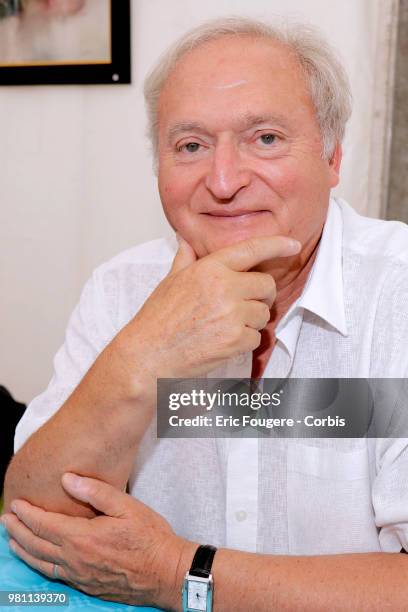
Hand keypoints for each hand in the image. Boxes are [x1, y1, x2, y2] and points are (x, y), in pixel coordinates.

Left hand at [1, 473, 195, 608]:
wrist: (166, 573)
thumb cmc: (149, 537)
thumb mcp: (127, 506)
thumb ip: (95, 492)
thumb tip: (68, 479)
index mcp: (82, 538)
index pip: (44, 524)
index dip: (27, 513)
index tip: (16, 504)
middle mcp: (75, 560)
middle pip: (36, 545)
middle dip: (18, 531)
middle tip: (6, 519)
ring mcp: (79, 576)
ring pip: (41, 563)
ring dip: (23, 550)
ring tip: (12, 540)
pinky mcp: (86, 586)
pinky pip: (54, 576)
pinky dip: (39, 565)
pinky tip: (38, 560)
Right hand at [117, 235, 299, 384]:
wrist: (149, 354)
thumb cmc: (158, 319)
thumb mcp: (170, 281)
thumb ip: (185, 259)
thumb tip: (185, 240)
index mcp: (209, 268)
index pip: (251, 250)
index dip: (276, 245)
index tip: (293, 245)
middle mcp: (224, 287)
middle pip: (266, 285)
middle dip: (261, 295)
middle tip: (244, 304)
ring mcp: (232, 313)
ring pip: (263, 313)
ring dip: (251, 321)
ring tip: (224, 325)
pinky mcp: (236, 339)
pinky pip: (256, 336)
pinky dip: (244, 341)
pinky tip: (222, 341)